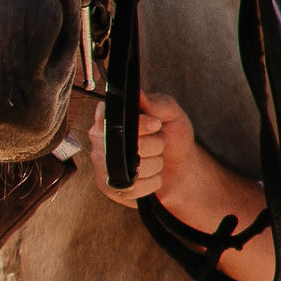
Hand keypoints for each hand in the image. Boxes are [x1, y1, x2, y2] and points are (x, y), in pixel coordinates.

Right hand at [87, 91, 200, 206]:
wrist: (181, 165)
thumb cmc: (172, 135)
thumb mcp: (170, 113)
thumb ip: (155, 103)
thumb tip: (137, 92)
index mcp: (110, 115)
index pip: (114, 120)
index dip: (140, 126)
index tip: (157, 124)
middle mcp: (99, 139)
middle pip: (127, 147)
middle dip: (154, 145)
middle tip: (159, 142)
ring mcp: (102, 165)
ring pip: (133, 169)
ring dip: (155, 165)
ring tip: (157, 158)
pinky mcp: (110, 188)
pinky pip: (135, 188)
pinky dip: (152, 182)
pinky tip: (153, 175)